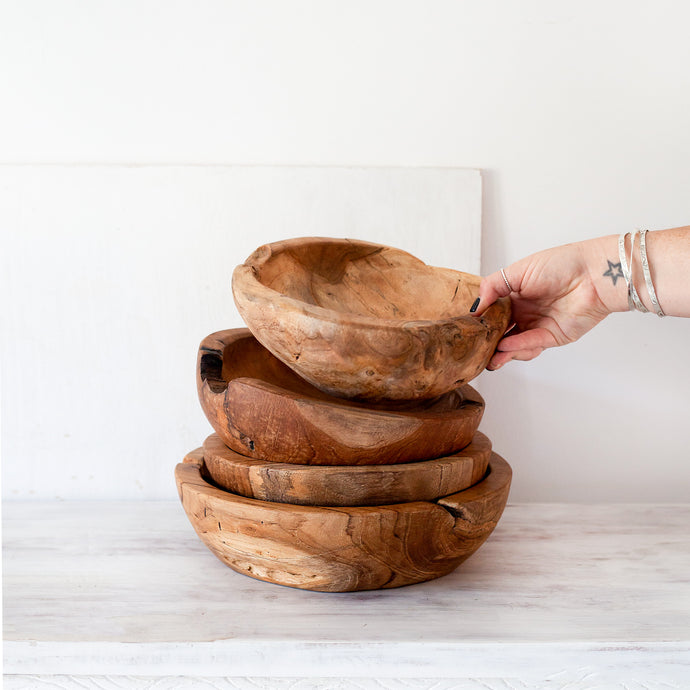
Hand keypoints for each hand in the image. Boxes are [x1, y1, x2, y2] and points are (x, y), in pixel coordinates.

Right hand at [473, 241, 610, 369]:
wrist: (594, 273)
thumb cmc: (561, 264)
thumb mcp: (518, 271)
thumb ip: (492, 287)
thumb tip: (475, 308)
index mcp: (516, 296)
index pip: (493, 313)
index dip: (481, 322)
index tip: (469, 329)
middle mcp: (526, 313)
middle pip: (502, 333)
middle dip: (489, 344)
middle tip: (475, 350)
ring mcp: (538, 326)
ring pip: (515, 345)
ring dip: (501, 352)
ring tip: (490, 357)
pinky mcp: (553, 337)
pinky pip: (531, 344)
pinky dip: (517, 347)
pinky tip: (505, 347)